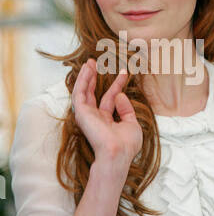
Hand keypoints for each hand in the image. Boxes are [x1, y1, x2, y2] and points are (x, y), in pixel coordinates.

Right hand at [71, 59, 142, 173]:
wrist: (118, 153)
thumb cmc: (126, 145)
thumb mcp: (131, 124)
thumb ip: (126, 109)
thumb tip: (120, 95)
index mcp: (105, 121)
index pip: (109, 98)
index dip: (117, 84)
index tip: (124, 72)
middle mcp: (94, 117)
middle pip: (92, 93)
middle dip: (93, 78)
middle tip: (95, 62)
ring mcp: (87, 115)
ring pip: (83, 92)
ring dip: (86, 76)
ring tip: (90, 62)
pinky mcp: (81, 113)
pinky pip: (79, 93)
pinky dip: (82, 80)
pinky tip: (87, 70)